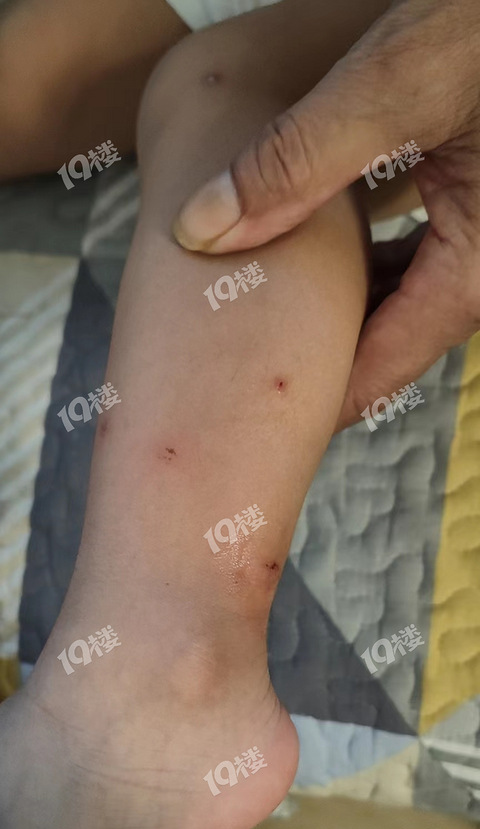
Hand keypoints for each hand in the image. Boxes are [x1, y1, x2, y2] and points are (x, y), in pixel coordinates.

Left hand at [173, 0, 479, 427]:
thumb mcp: (393, 85)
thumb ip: (296, 160)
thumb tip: (200, 229)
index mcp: (473, 270)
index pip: (378, 372)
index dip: (308, 401)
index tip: (244, 424)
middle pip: (384, 343)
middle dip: (312, 353)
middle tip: (234, 371)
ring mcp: (477, 240)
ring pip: (396, 301)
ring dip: (332, 304)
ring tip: (256, 308)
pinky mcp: (470, 204)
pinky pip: (411, 258)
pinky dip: (361, 260)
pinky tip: (315, 247)